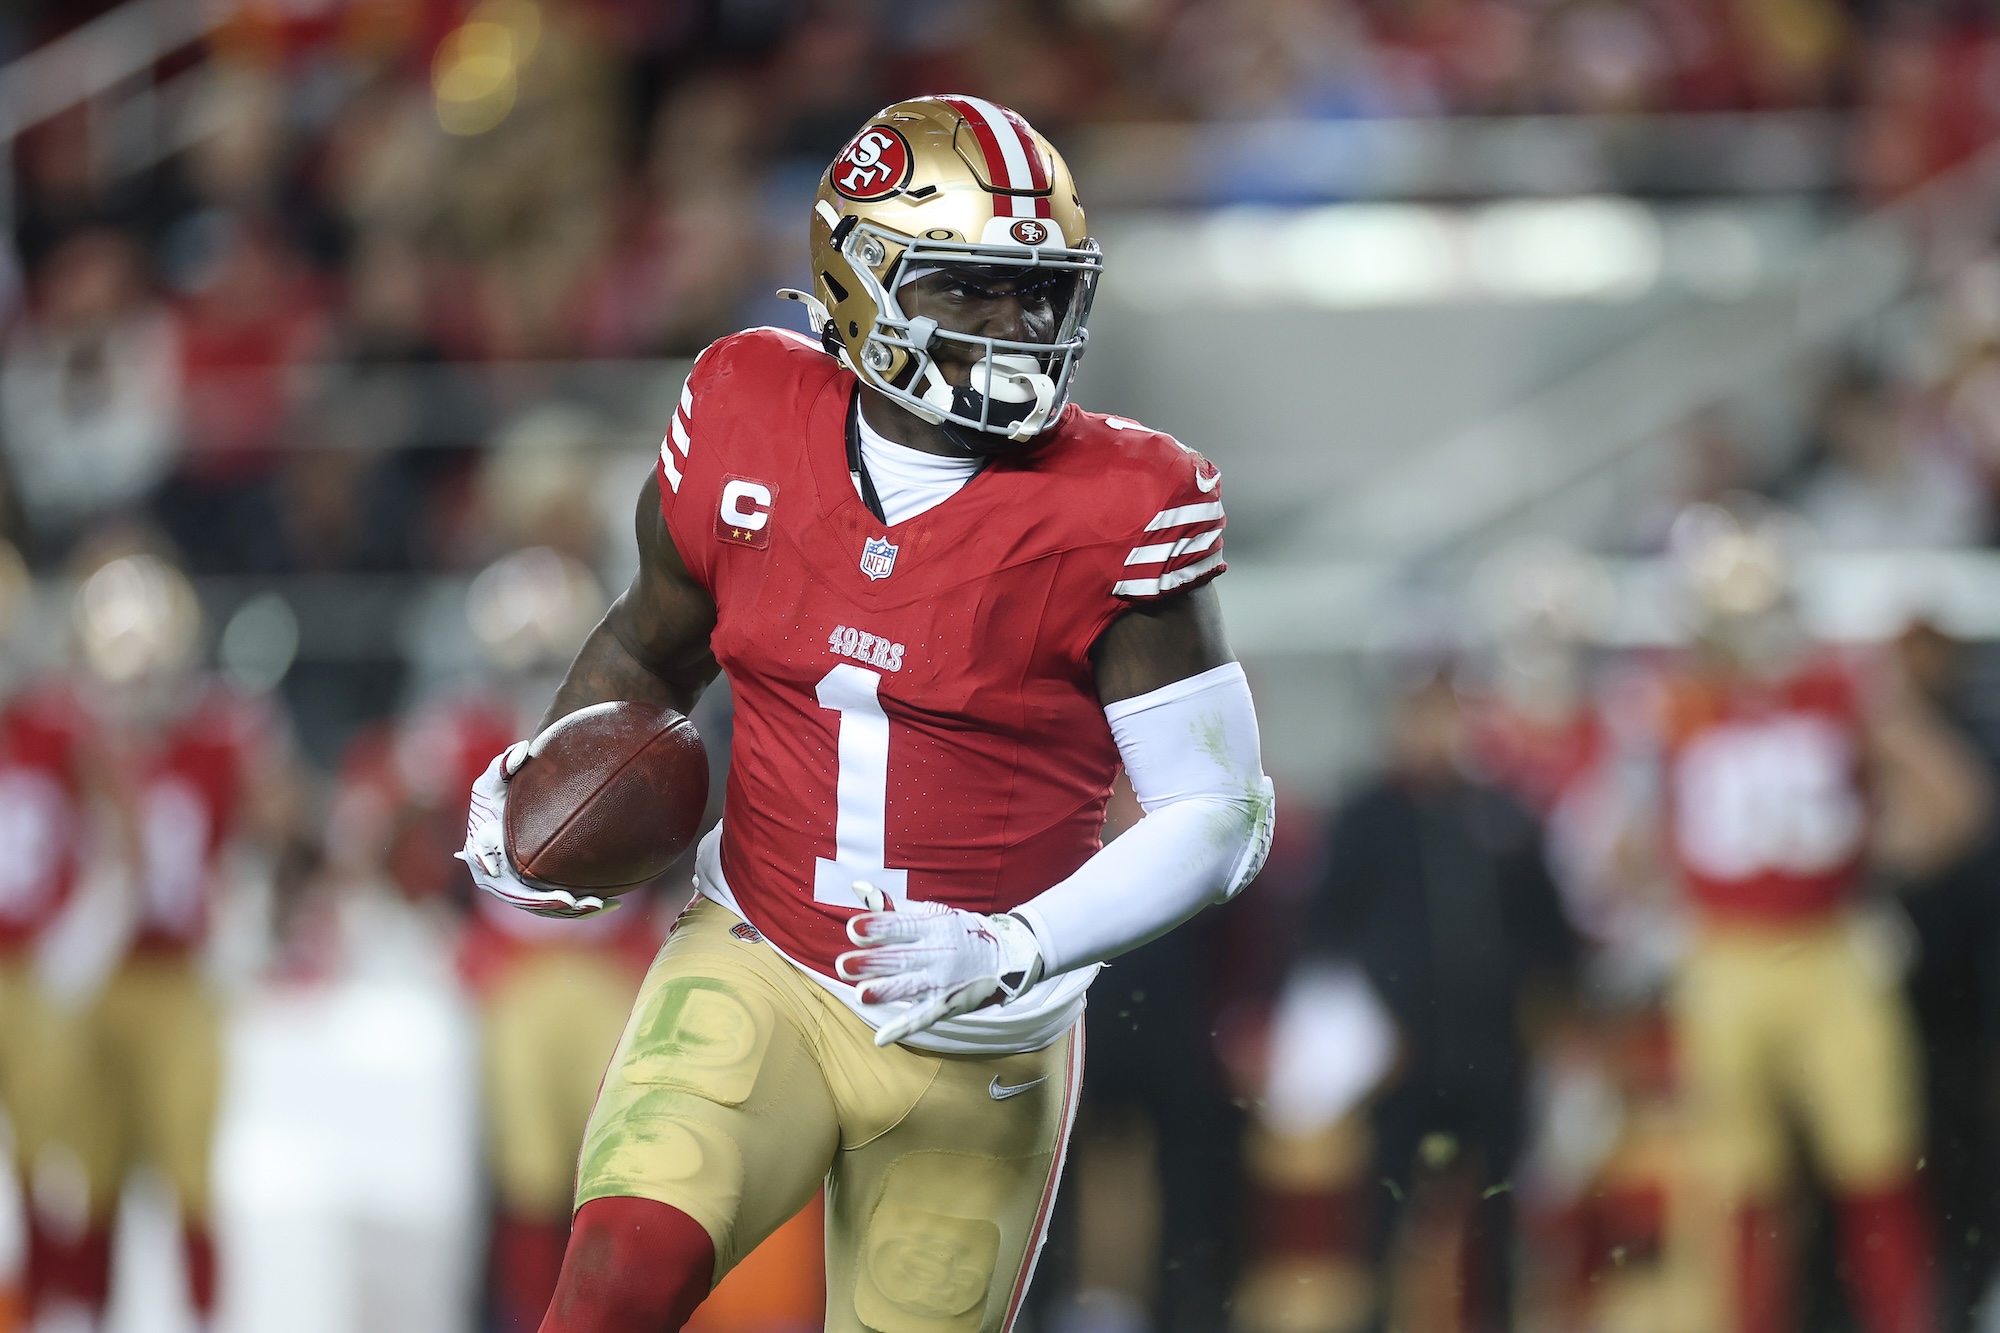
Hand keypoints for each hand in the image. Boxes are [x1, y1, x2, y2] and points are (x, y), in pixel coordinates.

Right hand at [457, 742, 616, 919]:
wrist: (514, 807)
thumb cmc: (501, 791)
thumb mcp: (495, 777)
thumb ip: (503, 764)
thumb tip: (521, 751)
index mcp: (482, 854)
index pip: (488, 868)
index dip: (503, 878)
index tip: (511, 875)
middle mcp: (498, 878)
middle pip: (521, 897)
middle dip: (546, 902)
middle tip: (572, 900)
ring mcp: (519, 889)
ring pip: (544, 908)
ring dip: (570, 910)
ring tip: (598, 904)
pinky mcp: (539, 893)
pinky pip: (560, 906)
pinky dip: (583, 907)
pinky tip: (614, 903)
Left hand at [835, 883, 1042, 1046]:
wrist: (1004, 956)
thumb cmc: (956, 931)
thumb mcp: (929, 913)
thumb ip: (890, 905)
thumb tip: (857, 887)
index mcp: (932, 926)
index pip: (902, 926)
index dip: (878, 928)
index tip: (854, 929)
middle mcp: (937, 953)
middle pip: (901, 958)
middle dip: (873, 962)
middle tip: (844, 965)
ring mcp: (942, 981)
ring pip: (910, 987)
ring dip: (886, 991)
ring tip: (861, 995)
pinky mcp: (945, 1005)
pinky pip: (923, 1017)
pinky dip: (902, 1029)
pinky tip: (880, 1039)